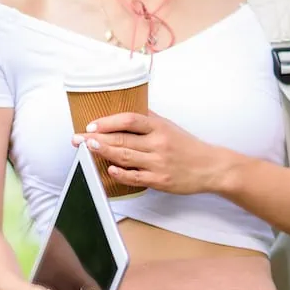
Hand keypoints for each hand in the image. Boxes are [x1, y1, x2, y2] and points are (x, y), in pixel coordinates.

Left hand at [74, 112, 221, 194]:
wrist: (211, 167)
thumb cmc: (188, 146)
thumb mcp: (171, 126)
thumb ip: (150, 119)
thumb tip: (127, 109)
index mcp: (160, 128)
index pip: (130, 120)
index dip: (108, 121)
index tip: (92, 124)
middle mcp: (158, 144)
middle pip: (122, 139)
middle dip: (96, 138)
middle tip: (78, 137)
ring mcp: (158, 163)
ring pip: (125, 157)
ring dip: (103, 152)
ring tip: (87, 148)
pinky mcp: (159, 180)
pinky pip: (135, 177)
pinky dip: (120, 173)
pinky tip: (109, 169)